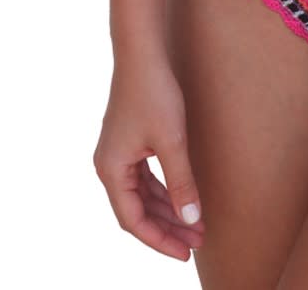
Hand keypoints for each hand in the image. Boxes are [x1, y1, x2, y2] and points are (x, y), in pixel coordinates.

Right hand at [93, 54, 205, 259]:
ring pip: (141, 195)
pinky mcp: (128, 142)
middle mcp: (108, 166)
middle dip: (167, 227)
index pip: (133, 220)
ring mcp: (117, 154)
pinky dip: (163, 191)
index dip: (159, 240)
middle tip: (198, 241)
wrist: (142, 53)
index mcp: (111, 170)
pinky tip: (182, 199)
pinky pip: (144, 178)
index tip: (186, 253)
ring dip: (168, 210)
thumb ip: (181, 182)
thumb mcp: (172, 141)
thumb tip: (191, 220)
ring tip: (196, 224)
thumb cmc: (154, 93)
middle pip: (137, 210)